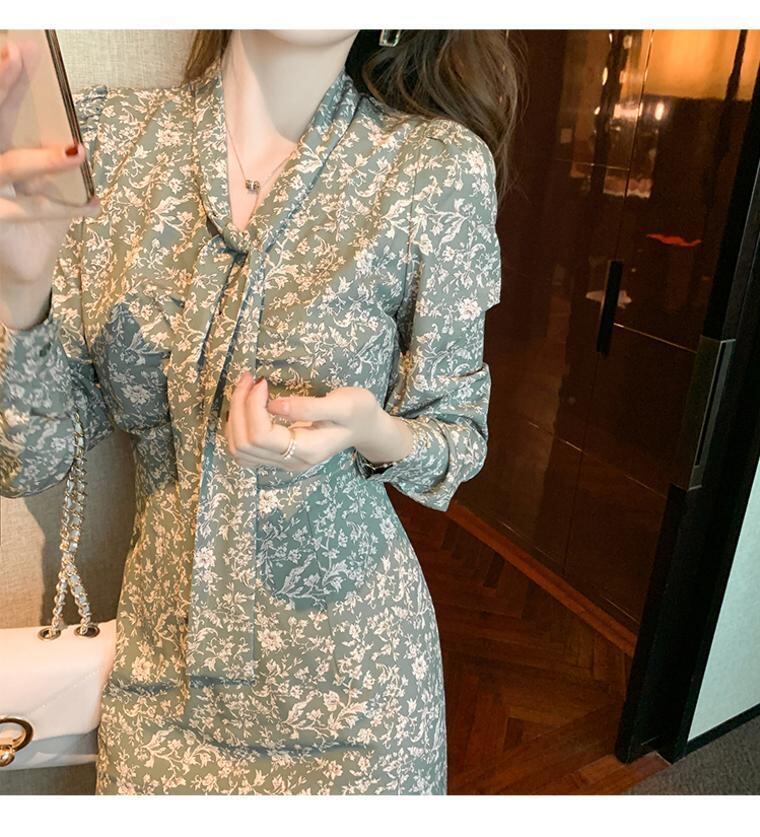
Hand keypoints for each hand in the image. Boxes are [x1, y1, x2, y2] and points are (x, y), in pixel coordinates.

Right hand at [0, 40, 100, 292]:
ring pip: (8, 167)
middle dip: (2, 91)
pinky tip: (95, 205)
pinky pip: (33, 211)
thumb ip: (46, 150)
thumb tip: (71, 122)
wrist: (21, 267)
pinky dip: (67, 208)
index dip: (1, 78)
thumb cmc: (30, 215)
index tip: (18, 50)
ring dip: (44, 159)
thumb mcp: (38, 179)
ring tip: (79, 151)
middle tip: (18, 58)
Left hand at [224, 371, 385, 473]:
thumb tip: (273, 405)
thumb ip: (309, 407)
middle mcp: (290, 462)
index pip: (261, 436)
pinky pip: (244, 449)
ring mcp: (282, 462)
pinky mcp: (276, 456)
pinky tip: (246, 406)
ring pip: (239, 449)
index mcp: (306, 450)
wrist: (365, 427)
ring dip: (235, 416)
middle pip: (244, 443)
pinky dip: (237, 426)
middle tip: (249, 378)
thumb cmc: (358, 412)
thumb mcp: (342, 404)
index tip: (262, 382)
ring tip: (245, 388)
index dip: (252, 407)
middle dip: (239, 406)